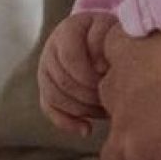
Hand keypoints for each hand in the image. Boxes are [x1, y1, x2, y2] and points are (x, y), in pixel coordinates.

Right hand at [38, 11, 112, 134]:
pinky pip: (49, 109)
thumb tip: (102, 68)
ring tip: (105, 111)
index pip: (71, 57)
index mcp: (69, 29)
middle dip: (89, 95)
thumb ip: (109, 42)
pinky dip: (67, 122)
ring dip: (81, 109)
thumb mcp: (114, 32)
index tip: (110, 77)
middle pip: (64, 81)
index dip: (90, 73)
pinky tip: (87, 130)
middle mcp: (52, 47)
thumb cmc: (113, 36)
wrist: (104, 37)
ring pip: (55, 96)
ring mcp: (46, 68)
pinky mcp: (47, 87)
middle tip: (111, 100)